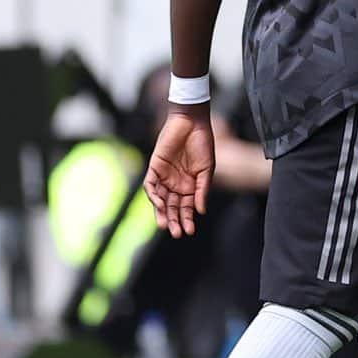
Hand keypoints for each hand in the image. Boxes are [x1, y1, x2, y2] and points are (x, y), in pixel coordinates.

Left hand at [144, 109, 214, 237]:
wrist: (191, 123)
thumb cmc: (203, 144)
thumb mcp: (207, 170)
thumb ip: (202, 190)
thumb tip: (200, 210)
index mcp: (191, 185)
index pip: (186, 207)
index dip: (188, 219)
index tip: (190, 230)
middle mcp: (176, 183)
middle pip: (172, 207)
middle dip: (174, 220)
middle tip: (176, 233)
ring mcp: (164, 176)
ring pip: (160, 200)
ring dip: (162, 213)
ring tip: (164, 225)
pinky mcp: (154, 168)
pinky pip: (150, 185)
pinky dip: (154, 196)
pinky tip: (160, 204)